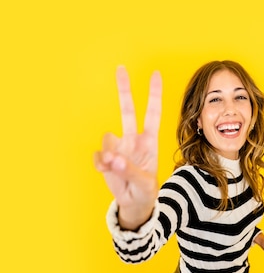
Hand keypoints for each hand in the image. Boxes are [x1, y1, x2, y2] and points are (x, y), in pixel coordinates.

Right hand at [94, 66, 162, 229]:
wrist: (134, 205)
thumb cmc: (146, 191)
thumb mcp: (146, 184)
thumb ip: (131, 170)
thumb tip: (113, 158)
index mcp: (149, 141)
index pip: (153, 114)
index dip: (154, 94)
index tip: (155, 74)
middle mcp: (133, 140)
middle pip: (128, 110)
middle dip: (124, 89)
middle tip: (121, 68)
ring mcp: (118, 148)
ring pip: (108, 139)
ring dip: (110, 154)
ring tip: (117, 169)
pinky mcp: (105, 158)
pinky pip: (98, 156)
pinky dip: (101, 164)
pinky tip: (108, 172)